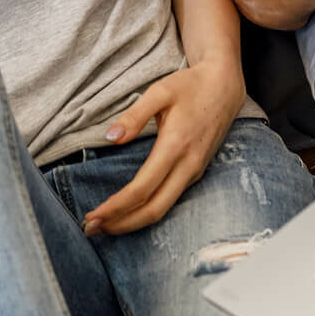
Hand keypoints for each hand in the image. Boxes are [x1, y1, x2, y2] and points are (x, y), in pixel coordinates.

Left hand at [82, 58, 245, 236]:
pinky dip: (146, 211)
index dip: (116, 207)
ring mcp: (194, 172)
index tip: (92, 215)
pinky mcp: (196, 173)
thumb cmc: (190, 86)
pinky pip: (169, 200)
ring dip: (132, 221)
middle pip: (153, 210)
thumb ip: (134, 115)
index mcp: (176, 146)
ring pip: (163, 209)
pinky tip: (128, 211)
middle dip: (121, 223)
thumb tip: (111, 138)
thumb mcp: (160, 91)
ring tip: (104, 225)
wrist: (224, 87)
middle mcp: (188, 165)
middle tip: (90, 228)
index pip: (142, 188)